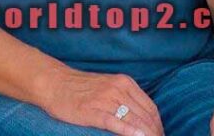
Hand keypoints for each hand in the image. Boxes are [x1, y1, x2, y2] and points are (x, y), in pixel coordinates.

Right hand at [37, 65, 163, 135]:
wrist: (55, 82)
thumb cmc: (81, 88)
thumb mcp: (108, 87)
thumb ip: (125, 98)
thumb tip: (142, 119)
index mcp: (125, 82)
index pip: (151, 108)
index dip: (158, 126)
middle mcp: (119, 88)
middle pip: (146, 116)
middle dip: (155, 133)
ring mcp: (106, 99)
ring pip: (134, 120)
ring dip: (146, 135)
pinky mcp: (93, 111)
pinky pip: (115, 123)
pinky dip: (128, 131)